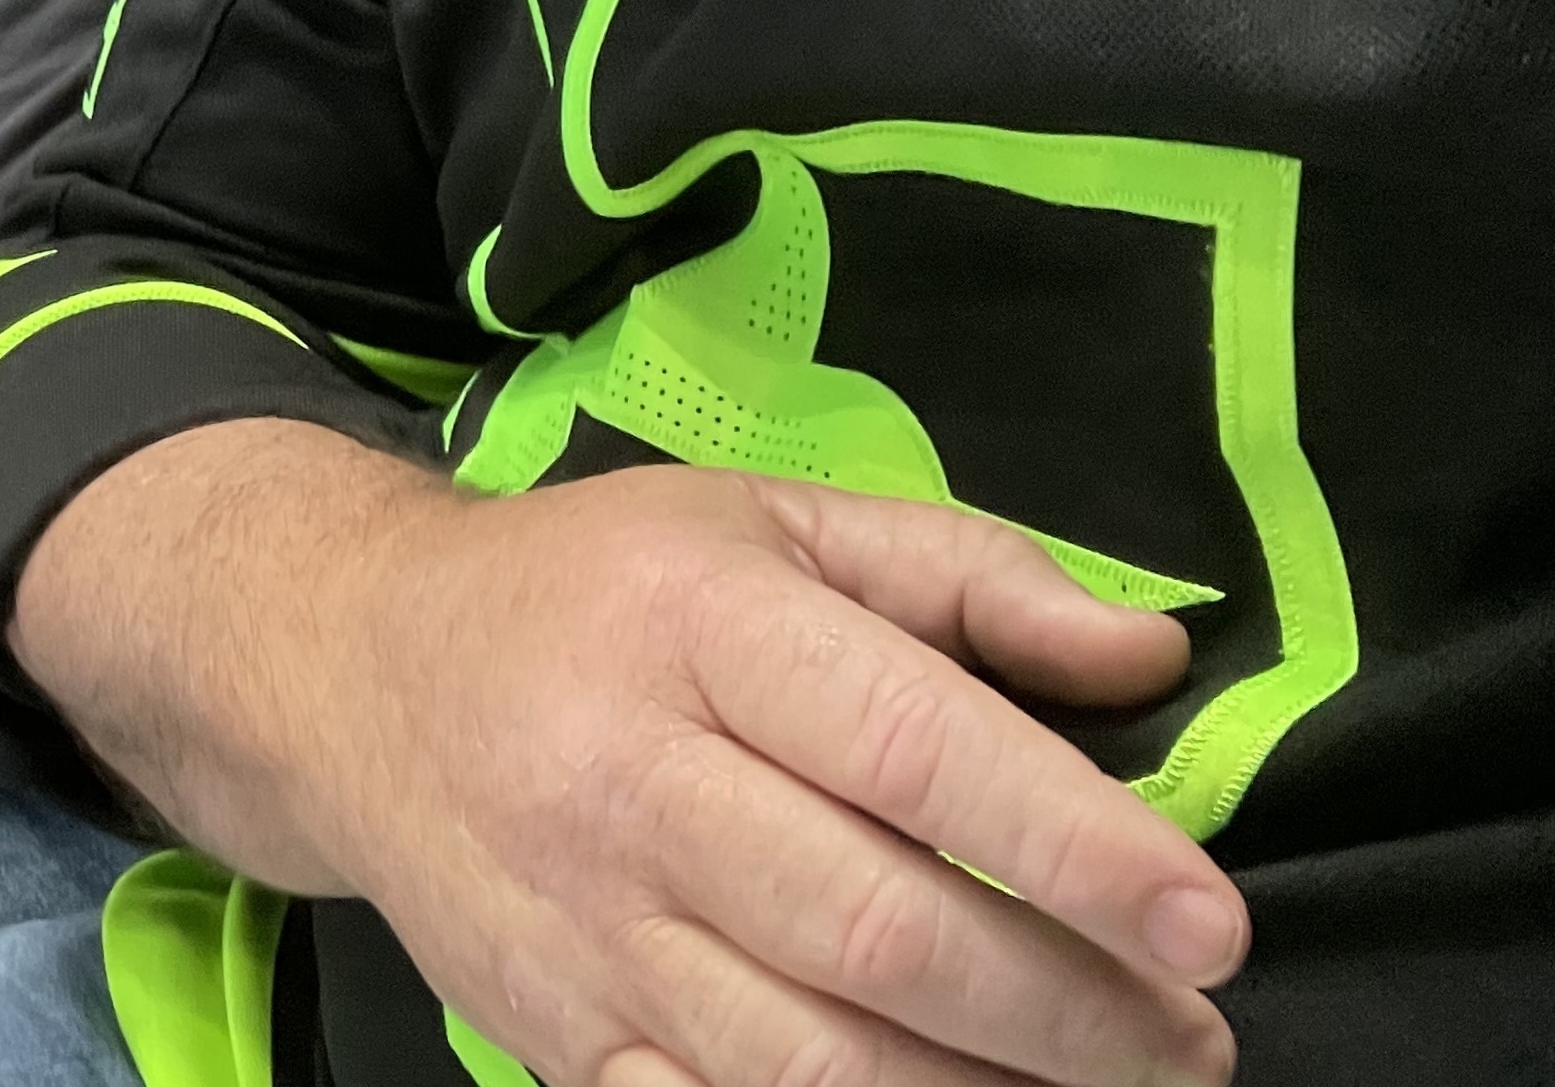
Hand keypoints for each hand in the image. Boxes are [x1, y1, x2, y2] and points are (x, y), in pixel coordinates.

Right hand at [112, 457, 1247, 1086]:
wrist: (347, 671)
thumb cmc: (598, 588)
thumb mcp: (770, 522)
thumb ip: (969, 576)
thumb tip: (1152, 663)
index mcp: (696, 625)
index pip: (907, 746)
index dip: (1071, 845)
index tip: (1207, 924)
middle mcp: (629, 779)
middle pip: (878, 935)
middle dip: (1069, 1013)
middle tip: (1191, 1041)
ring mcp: (586, 927)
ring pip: (812, 1066)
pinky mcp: (558, 1037)